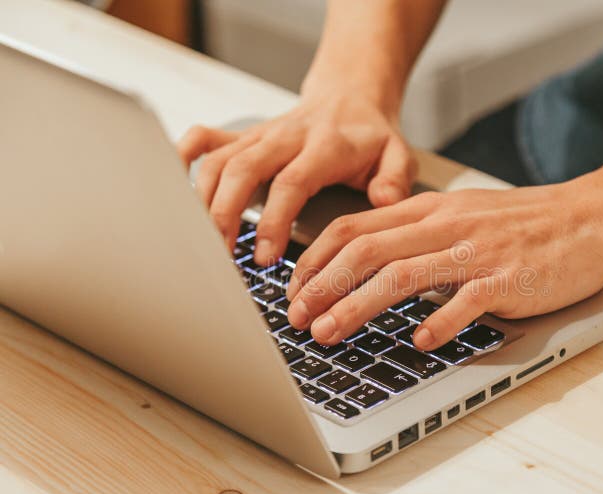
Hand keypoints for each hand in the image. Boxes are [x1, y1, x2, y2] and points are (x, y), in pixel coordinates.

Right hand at [176, 92, 416, 263]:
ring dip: (204, 201)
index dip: (274, 220)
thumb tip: (382, 201)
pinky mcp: (245, 135)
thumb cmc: (372, 136)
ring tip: (204, 243)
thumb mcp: (398, 154)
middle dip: (225, 215)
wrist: (352, 96)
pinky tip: (173, 186)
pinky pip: (206, 139)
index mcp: (324, 146)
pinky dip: (183, 158)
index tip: (265, 257)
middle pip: (242, 170)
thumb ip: (395, 178)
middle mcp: (286, 137)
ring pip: (219, 161)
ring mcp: (261, 135)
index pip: (291, 183)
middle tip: (223, 256)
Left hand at [284, 184, 602, 350]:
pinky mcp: (508, 278)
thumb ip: (415, 233)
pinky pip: (466, 301)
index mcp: (428, 209)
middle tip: (296, 318)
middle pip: (366, 251)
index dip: (314, 260)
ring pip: (402, 275)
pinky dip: (438, 322)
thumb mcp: (460, 214)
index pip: (354, 228)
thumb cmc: (522, 221)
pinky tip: (417, 343)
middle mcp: (445, 225)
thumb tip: (366, 264)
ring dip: (358, 307)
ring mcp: (476, 251)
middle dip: (322, 286)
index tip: (293, 290)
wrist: (589, 217)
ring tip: (330, 334)